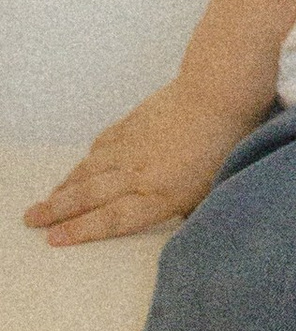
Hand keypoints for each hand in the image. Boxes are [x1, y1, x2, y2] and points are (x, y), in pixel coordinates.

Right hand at [24, 82, 259, 243]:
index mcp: (159, 194)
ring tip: (47, 199)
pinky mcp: (134, 121)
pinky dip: (89, 156)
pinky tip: (82, 162)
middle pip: (90, 196)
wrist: (219, 91)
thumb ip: (190, 208)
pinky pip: (104, 142)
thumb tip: (183, 225)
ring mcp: (132, 145)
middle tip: (31, 219)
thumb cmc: (228, 141)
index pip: (113, 219)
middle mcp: (138, 173)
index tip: (54, 239)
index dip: (81, 231)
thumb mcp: (216, 186)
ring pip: (90, 168)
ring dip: (66, 185)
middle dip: (58, 210)